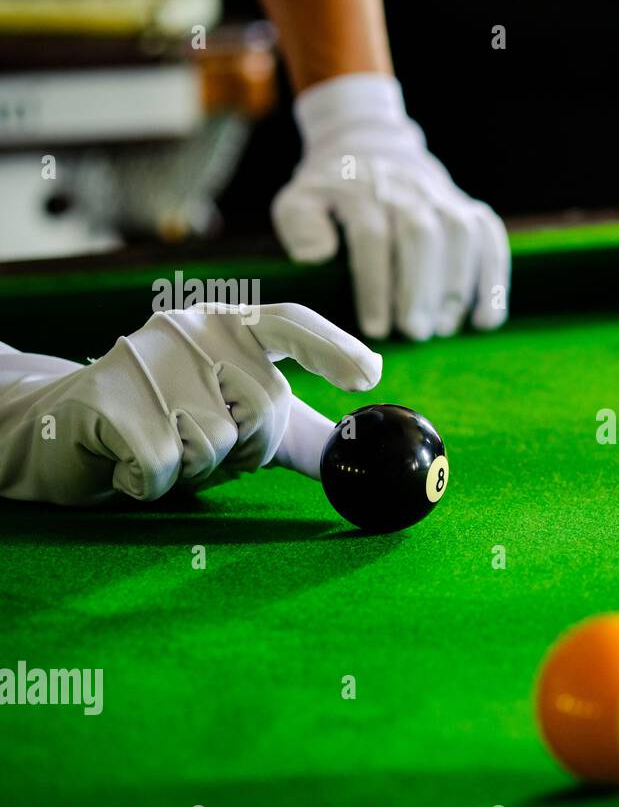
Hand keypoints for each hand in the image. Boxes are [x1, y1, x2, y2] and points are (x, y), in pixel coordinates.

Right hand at [0, 303, 379, 504]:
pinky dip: (153, 483)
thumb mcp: (232, 418)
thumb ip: (293, 430)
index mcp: (225, 326)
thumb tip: (357, 455)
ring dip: (195, 469)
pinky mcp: (107, 398)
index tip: (369, 375)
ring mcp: (144, 358)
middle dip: (246, 448)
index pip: (288, 323)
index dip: (331, 347)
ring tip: (159, 448)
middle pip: (265, 407)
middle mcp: (188, 329)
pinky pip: (166, 467)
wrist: (60, 433)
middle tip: (200, 444)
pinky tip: (128, 464)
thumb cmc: (162, 424)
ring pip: (216, 444)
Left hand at [271, 73, 510, 339]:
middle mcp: (408, 191)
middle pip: (421, 236)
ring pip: (460, 236)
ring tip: (446, 328)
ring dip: (457, 285)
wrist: (371, 146)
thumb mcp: (300, 199)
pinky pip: (491, 240)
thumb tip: (317, 255)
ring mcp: (444, 198)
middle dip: (420, 288)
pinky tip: (486, 319)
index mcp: (362, 192)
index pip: (372, 238)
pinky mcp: (471, 209)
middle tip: (415, 332)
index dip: (376, 285)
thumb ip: (300, 225)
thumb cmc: (332, 191)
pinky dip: (494, 279)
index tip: (375, 328)